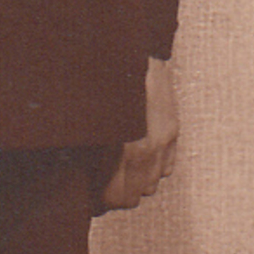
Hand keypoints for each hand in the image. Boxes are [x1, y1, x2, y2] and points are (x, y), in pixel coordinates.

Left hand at [102, 57, 177, 210]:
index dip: (98, 201)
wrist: (136, 52)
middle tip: (99, 187)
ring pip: (150, 186)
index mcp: (122, 148)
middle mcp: (148, 148)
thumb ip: (88, 153)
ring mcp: (165, 140)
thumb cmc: (104, 84)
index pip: (113, 197)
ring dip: (133, 183)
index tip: (87, 197)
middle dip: (114, 195)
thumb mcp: (88, 121)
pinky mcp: (174, 131)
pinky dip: (152, 169)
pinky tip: (137, 157)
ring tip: (117, 172)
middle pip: (132, 197)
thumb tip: (79, 178)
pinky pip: (166, 168)